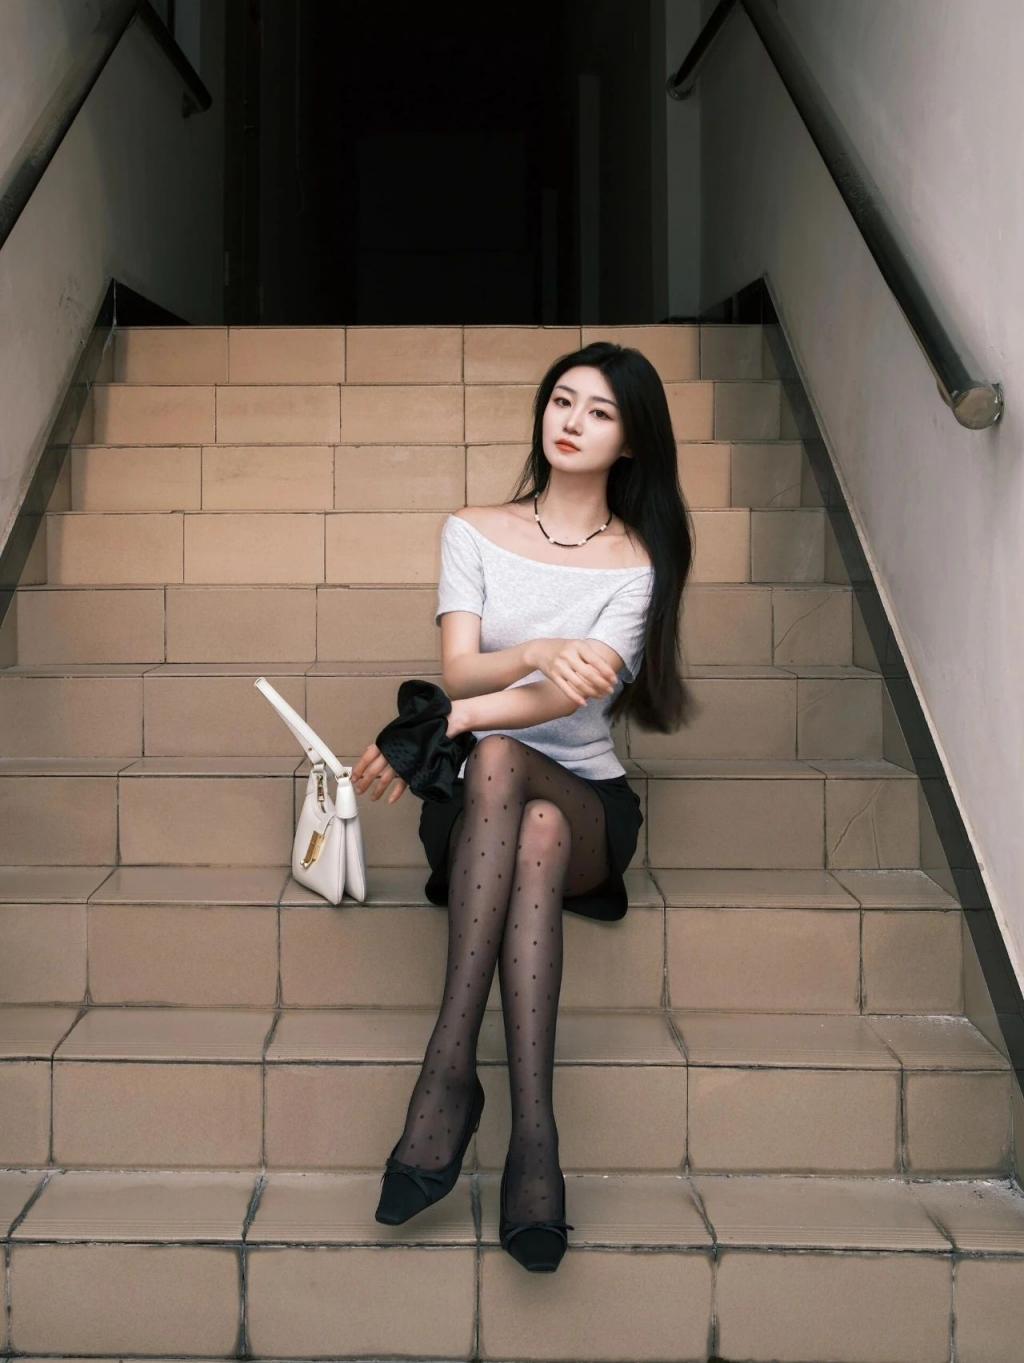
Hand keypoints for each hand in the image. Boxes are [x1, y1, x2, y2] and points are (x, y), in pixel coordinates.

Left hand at [351, 699, 470, 803]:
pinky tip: (390, 799)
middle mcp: (392, 752)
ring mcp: (402, 760)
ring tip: (373, 797)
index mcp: (387, 742)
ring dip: (377, 790)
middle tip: (359, 790)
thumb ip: (387, 743)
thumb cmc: (419, 728)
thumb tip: (372, 752)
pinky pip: (403, 782)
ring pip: (385, 778)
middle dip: (364, 782)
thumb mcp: (398, 732)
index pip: (367, 756)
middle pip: (373, 770)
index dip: (359, 768)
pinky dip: (396, 792)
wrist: (439, 725)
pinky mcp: (414, 767)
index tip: (354, 777)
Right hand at [529, 639, 619, 707]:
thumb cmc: (564, 648)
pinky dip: (576, 698)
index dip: (607, 672)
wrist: (539, 650)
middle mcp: (568, 655)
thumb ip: (592, 655)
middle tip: (610, 691)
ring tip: (601, 696)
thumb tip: (609, 671)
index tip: (615, 680)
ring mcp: (560, 666)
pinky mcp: (553, 676)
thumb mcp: (577, 645)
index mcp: (578, 646)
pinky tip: (584, 703)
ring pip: (579, 684)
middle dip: (602, 684)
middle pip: (588, 674)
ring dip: (592, 692)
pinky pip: (566, 689)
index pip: (596, 660)